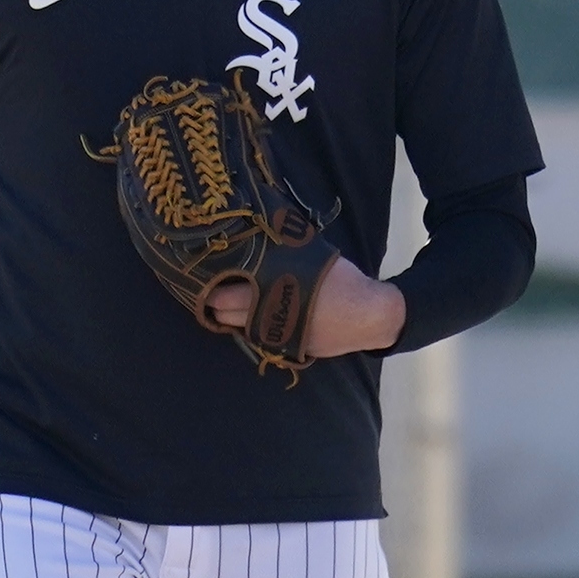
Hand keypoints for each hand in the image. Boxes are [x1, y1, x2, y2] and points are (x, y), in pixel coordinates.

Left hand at [206, 261, 405, 357]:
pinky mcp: (288, 348)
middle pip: (224, 315)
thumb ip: (283, 252)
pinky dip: (255, 326)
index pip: (223, 297)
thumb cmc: (343, 282)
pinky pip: (260, 336)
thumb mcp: (312, 259)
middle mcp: (269, 316)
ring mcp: (277, 335)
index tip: (208, 276)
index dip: (212, 288)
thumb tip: (262, 229)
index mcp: (272, 291)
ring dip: (234, 316)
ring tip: (236, 301)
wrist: (370, 316)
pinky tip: (259, 314)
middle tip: (217, 289)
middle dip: (217, 303)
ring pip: (239, 328)